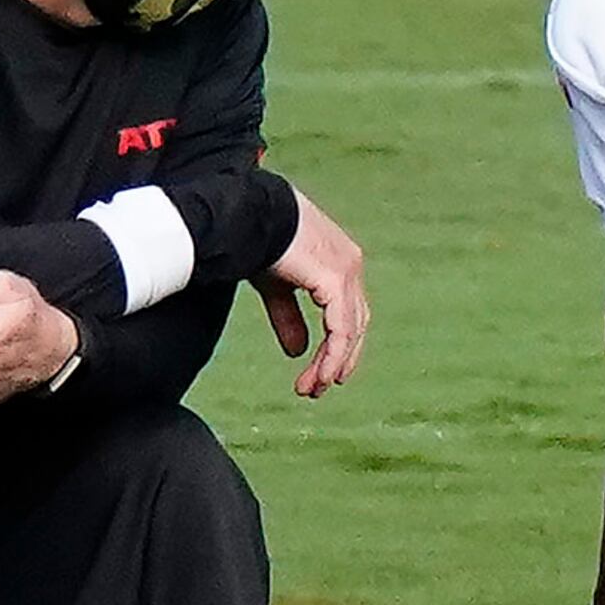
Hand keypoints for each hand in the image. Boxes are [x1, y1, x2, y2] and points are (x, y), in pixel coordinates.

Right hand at [256, 186, 368, 397]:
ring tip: (314, 389)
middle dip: (337, 360)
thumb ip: (289, 318)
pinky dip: (333, 356)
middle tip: (318, 389)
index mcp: (341, 263)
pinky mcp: (335, 280)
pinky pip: (341, 330)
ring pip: (349, 332)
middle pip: (354, 325)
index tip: (322, 375)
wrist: (251, 215)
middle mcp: (351, 266)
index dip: (337, 347)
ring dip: (332, 365)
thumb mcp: (276, 287)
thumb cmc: (259, 240)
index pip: (348, 314)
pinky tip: (322, 376)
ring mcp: (347, 272)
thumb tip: (297, 352)